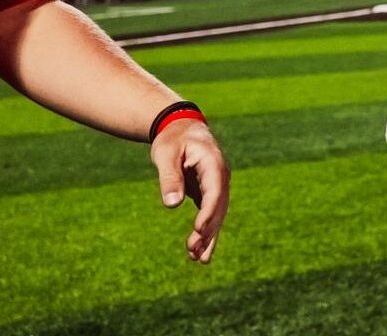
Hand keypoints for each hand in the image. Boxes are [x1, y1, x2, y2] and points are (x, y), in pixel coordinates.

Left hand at [151, 118, 229, 263]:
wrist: (181, 127)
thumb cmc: (172, 139)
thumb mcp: (165, 154)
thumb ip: (170, 178)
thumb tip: (172, 205)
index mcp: (213, 163)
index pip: (215, 191)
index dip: (209, 212)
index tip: (198, 230)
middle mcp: (220, 176)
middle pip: (219, 207)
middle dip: (208, 231)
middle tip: (194, 253)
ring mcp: (217, 184)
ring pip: (217, 214)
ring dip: (209, 236)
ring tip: (198, 259)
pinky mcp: (209, 192)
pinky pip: (211, 213)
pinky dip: (206, 231)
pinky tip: (198, 250)